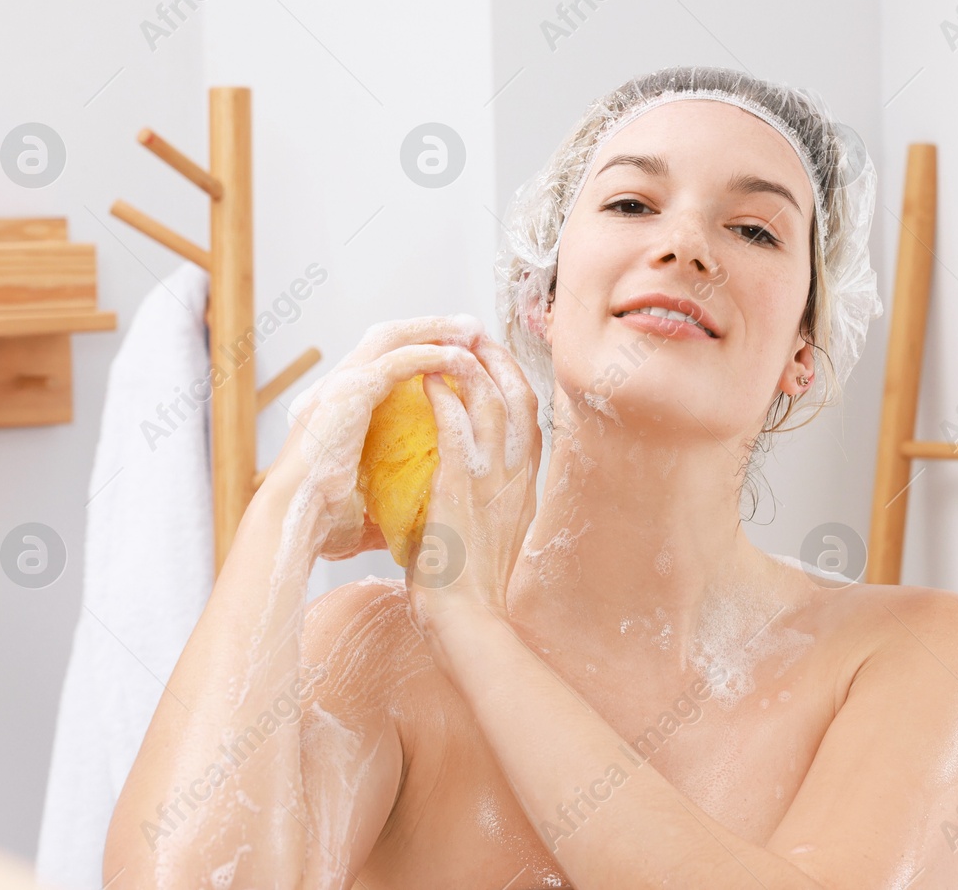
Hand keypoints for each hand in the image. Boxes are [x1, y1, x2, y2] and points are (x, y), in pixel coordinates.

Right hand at [269, 314, 492, 561]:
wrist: (291, 526)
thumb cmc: (321, 522)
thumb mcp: (367, 505)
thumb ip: (392, 499)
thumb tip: (417, 518)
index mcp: (341, 408)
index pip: (384, 361)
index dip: (421, 349)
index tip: (461, 350)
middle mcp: (337, 388)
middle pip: (390, 338)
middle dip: (433, 328)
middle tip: (472, 327)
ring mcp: (339, 387)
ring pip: (392, 338)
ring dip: (435, 331)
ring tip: (471, 330)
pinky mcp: (348, 394)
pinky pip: (394, 361)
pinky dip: (428, 354)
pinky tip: (458, 356)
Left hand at [407, 330, 540, 624]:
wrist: (469, 621)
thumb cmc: (471, 589)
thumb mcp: (495, 535)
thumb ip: (489, 502)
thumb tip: (468, 482)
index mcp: (527, 487)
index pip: (530, 417)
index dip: (513, 379)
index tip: (492, 358)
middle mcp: (518, 477)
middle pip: (519, 397)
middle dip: (497, 359)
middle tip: (471, 335)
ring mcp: (494, 481)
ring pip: (493, 402)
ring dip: (470, 367)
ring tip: (447, 346)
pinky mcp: (463, 488)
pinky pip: (458, 428)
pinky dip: (445, 398)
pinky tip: (427, 380)